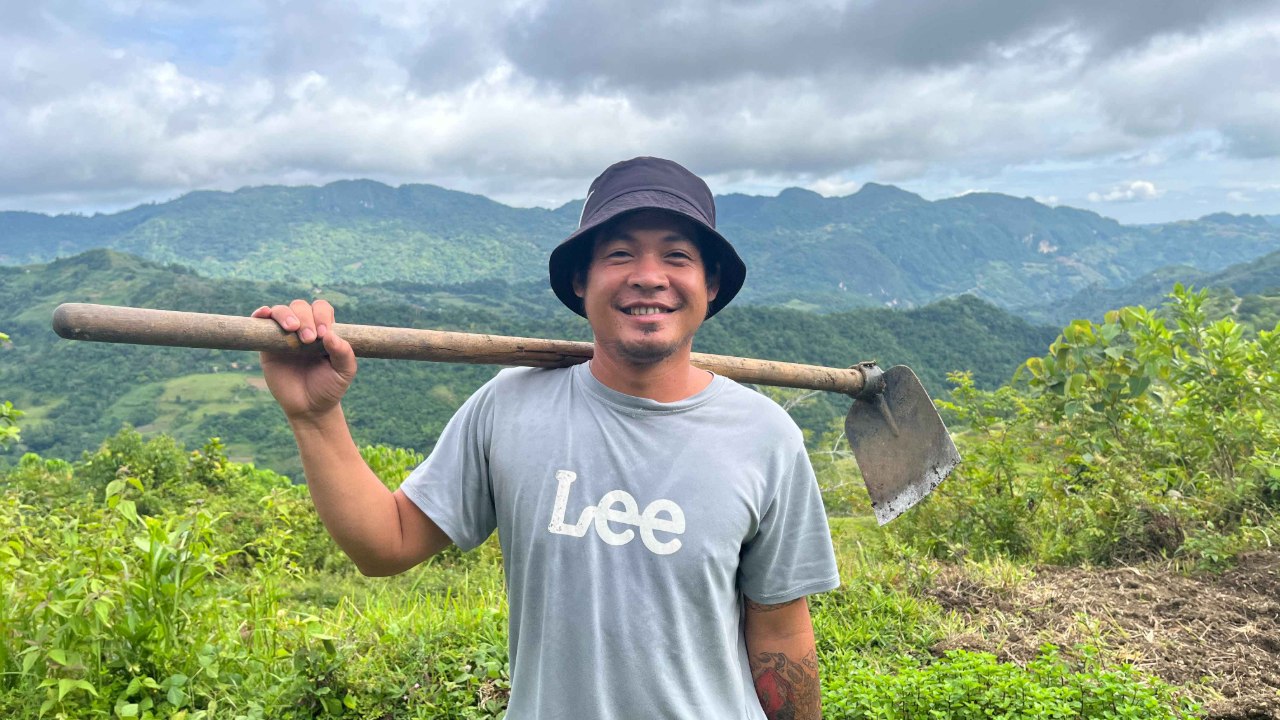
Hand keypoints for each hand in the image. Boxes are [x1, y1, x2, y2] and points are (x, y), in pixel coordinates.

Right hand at [251, 299, 355, 422]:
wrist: (309, 407)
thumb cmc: (329, 387)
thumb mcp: (344, 372)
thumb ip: (344, 353)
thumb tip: (330, 335)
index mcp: (323, 330)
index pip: (321, 309)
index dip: (322, 316)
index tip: (323, 335)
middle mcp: (303, 328)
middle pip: (300, 307)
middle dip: (306, 318)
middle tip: (309, 339)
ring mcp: (284, 335)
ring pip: (281, 311)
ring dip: (286, 315)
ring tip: (292, 329)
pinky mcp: (267, 345)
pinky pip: (261, 323)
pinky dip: (261, 314)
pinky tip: (264, 314)